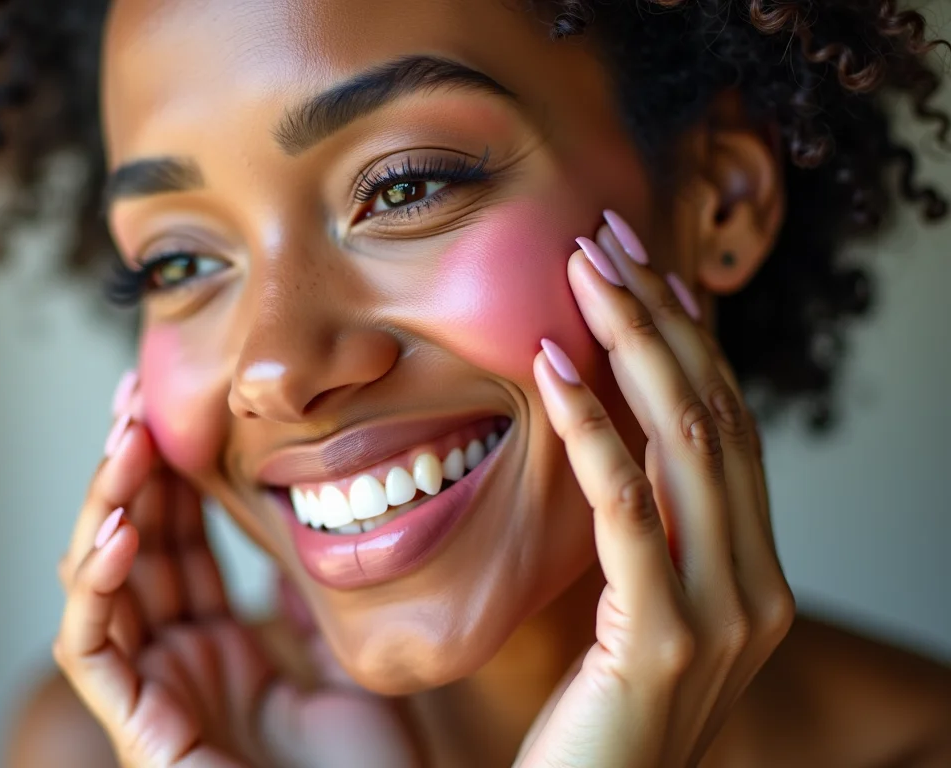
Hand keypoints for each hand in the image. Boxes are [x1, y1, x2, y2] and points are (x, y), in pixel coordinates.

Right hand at [52, 374, 416, 767]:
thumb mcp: (343, 657)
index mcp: (223, 645)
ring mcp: (157, 692)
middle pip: (135, 550)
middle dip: (129, 472)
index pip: (180, 543)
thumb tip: (304, 530)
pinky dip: (94, 587)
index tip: (168, 408)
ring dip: (106, 508)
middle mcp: (180, 661)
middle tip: (132, 399)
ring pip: (101, 585)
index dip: (169, 477)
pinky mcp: (140, 728)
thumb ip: (306, 601)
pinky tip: (117, 528)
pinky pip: (96, 648)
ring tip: (125, 441)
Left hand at [516, 214, 795, 767]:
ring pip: (687, 442)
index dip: (688, 338)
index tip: (641, 265)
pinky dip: (593, 429)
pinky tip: (555, 367)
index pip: (726, 427)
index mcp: (752, 572)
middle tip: (605, 237)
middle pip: (716, 415)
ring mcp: (724, 614)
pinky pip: (628, 508)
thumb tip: (610, 439)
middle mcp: (757, 585)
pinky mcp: (668, 639)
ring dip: (633, 342)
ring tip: (583, 270)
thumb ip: (643, 536)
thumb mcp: (633, 612)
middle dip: (662, 316)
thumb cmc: (595, 720)